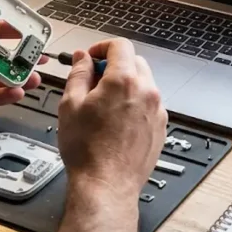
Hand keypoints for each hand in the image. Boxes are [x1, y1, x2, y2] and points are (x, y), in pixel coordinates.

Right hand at [56, 38, 167, 197]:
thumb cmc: (87, 150)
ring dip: (126, 85)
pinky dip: (135, 104)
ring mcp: (157, 110)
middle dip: (114, 65)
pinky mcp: (161, 127)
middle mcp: (146, 92)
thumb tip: (83, 58)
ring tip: (104, 106)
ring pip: (144, 83)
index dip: (102, 47)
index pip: (120, 46)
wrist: (106, 185)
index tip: (92, 57)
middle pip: (134, 62)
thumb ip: (78, 73)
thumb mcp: (70, 104)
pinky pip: (149, 104)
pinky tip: (116, 122)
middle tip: (94, 81)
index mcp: (124, 81)